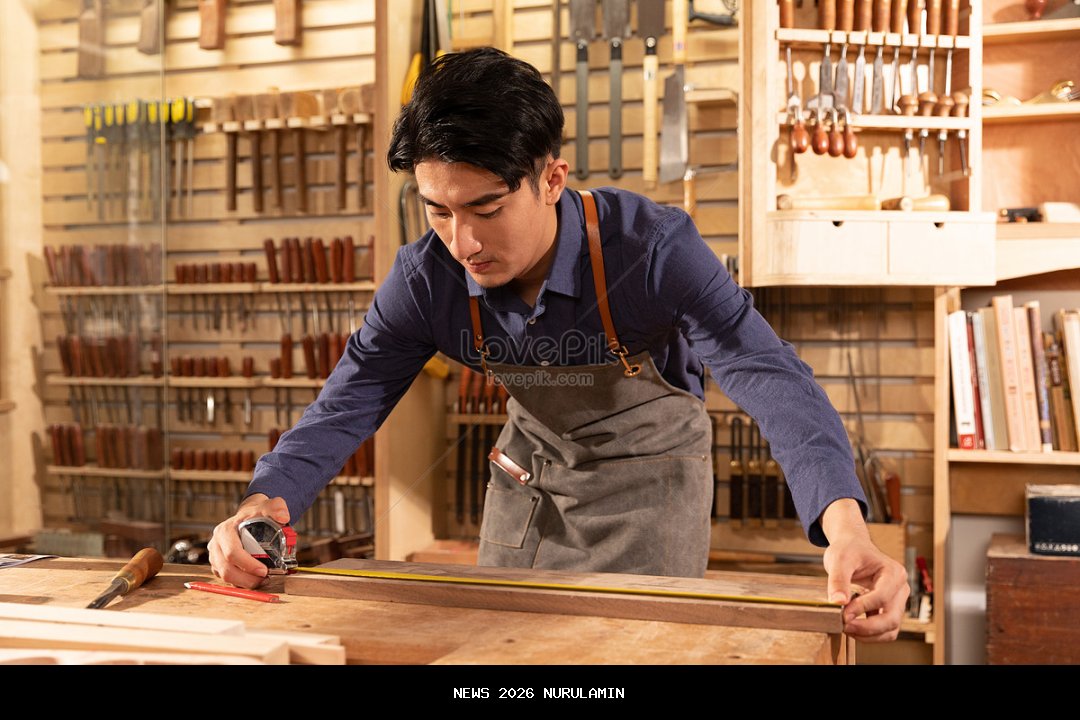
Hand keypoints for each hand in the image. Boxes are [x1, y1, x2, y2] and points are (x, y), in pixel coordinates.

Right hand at [207, 493, 290, 588]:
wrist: (247, 518)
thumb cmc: (255, 514)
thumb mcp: (267, 507)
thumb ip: (277, 508)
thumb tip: (284, 516)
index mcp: (225, 531)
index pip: (232, 552)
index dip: (248, 564)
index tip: (264, 570)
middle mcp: (216, 544)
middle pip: (227, 569)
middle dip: (247, 578)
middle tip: (265, 578)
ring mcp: (215, 556)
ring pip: (225, 577)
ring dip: (245, 582)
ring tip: (262, 580)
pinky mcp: (218, 565)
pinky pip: (227, 579)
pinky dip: (241, 583)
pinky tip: (254, 579)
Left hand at [820, 498, 909, 641]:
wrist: (852, 548)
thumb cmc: (849, 550)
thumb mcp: (839, 559)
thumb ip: (838, 579)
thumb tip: (838, 602)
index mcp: (894, 573)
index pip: (882, 597)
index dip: (861, 608)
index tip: (842, 614)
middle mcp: (900, 589)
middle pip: (891, 619)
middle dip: (867, 628)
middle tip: (843, 626)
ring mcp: (897, 602)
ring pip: (890, 629)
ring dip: (868, 635)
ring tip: (845, 628)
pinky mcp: (890, 611)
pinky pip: (884, 631)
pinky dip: (869, 634)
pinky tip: (851, 626)